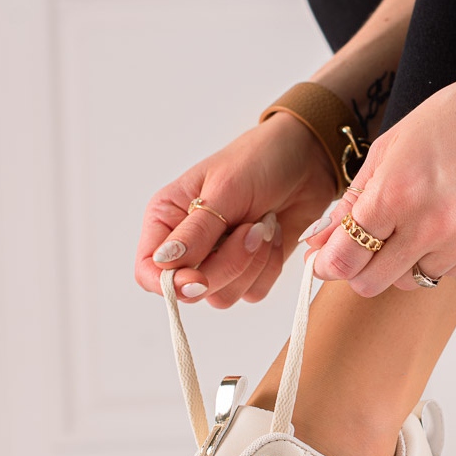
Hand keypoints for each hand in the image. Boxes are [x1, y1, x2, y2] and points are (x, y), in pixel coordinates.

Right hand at [135, 113, 337, 307]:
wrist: (307, 159)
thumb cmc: (259, 160)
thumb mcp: (225, 189)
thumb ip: (196, 231)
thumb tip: (163, 262)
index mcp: (167, 219)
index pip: (147, 270)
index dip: (170, 284)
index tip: (199, 279)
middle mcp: (188, 245)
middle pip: (190, 290)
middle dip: (228, 265)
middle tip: (252, 227)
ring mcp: (220, 260)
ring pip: (224, 296)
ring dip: (252, 264)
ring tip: (264, 224)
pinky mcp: (250, 270)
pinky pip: (253, 292)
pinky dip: (269, 267)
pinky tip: (274, 234)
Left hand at [304, 71, 455, 295]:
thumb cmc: (452, 121)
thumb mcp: (389, 149)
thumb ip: (352, 201)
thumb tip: (319, 243)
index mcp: (396, 194)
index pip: (344, 259)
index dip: (327, 264)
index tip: (324, 262)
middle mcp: (431, 225)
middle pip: (372, 283)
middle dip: (361, 270)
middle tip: (367, 249)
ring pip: (414, 280)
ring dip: (407, 260)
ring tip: (424, 220)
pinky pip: (452, 272)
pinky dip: (444, 255)